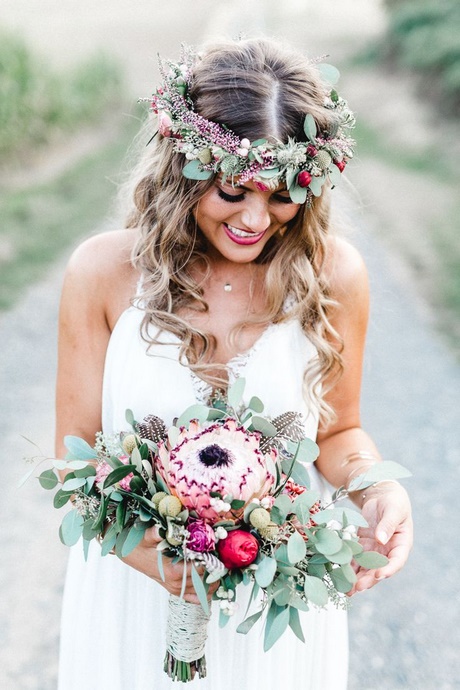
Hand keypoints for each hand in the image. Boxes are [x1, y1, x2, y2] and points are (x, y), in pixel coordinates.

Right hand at [121, 526, 217, 603]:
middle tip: (224, 559)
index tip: (219, 551)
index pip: (200, 570)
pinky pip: (194, 598)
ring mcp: (176, 589)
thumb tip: (160, 529)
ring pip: (203, 592)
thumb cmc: (139, 544)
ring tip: (220, 569)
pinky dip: (205, 593)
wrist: (130, 553)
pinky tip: (212, 583)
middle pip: (205, 582)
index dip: (212, 561)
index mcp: (172, 571)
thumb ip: (155, 534)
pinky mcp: (175, 590)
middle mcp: (176, 584)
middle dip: (216, 571)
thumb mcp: (146, 536)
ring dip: (214, 582)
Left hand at [348, 481, 412, 595]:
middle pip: (379, 569)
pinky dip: (348, 566)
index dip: (388, 569)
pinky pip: (355, 558)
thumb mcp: (393, 510)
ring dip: (356, 579)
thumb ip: (388, 524)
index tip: (378, 574)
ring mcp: (375, 550)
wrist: (382, 495)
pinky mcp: (362, 546)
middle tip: (357, 588)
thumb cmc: (393, 502)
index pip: (396, 561)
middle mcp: (388, 551)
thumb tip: (381, 539)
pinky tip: (338, 573)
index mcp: (401, 544)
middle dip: (368, 580)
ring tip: (346, 590)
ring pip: (366, 568)